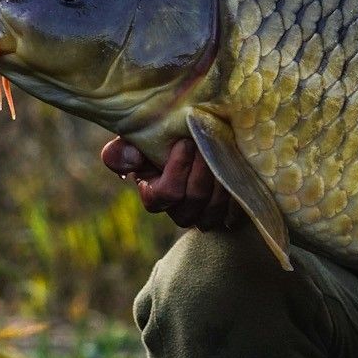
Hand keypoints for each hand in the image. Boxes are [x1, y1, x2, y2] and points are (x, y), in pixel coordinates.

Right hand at [100, 136, 237, 230]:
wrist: (199, 143)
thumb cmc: (162, 142)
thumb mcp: (136, 142)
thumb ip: (121, 152)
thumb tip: (133, 159)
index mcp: (155, 197)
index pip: (165, 194)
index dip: (177, 170)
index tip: (184, 143)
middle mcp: (180, 212)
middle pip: (194, 199)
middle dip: (202, 169)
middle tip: (208, 141)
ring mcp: (205, 216)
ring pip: (215, 207)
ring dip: (220, 177)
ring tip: (223, 149)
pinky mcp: (228, 214)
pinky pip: (235, 211)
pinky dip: (236, 189)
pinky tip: (236, 166)